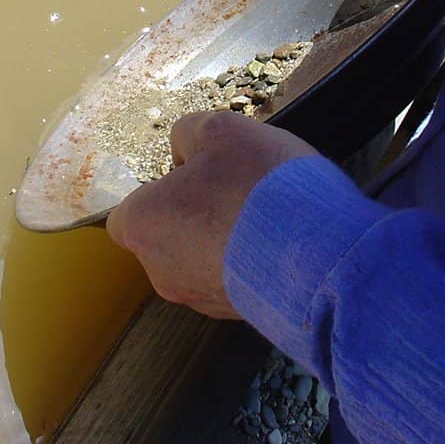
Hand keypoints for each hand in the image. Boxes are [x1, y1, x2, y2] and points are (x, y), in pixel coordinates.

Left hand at [106, 112, 315, 318]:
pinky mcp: (236, 314)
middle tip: (233, 188)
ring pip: (201, 260)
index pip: (127, 214)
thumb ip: (189, 133)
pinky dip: (249, 262)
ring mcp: (199, 298)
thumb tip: (184, 149)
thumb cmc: (257, 186)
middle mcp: (160, 270)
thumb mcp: (219, 129)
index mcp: (142, 225)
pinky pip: (233, 281)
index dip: (157, 192)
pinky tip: (281, 240)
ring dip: (225, 238)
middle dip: (194, 213)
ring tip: (265, 213)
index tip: (192, 176)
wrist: (317, 253)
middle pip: (166, 236)